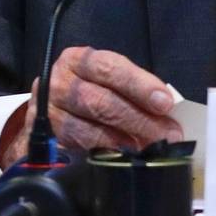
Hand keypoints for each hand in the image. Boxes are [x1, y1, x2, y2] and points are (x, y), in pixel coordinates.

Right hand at [29, 47, 181, 155]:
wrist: (52, 105)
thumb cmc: (89, 86)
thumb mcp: (107, 77)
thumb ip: (132, 88)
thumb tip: (166, 110)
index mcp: (78, 60)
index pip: (110, 68)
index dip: (139, 85)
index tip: (165, 102)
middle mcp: (59, 83)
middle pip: (101, 101)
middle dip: (139, 119)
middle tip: (167, 134)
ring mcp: (49, 112)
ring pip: (88, 128)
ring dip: (123, 141)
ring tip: (149, 148)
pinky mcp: (48, 138)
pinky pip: (78, 148)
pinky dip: (105, 152)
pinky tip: (124, 156)